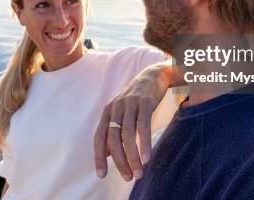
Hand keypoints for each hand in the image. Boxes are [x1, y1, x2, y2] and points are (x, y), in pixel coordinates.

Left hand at [94, 62, 171, 180]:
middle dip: (119, 161)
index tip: (102, 175)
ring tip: (139, 172)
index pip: (99, 137)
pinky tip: (146, 157)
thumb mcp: (122, 113)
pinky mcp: (145, 102)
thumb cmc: (138, 99)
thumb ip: (114, 131)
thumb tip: (108, 155)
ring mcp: (130, 104)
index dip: (99, 157)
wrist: (154, 74)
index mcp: (108, 112)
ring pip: (127, 134)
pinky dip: (144, 143)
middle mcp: (116, 108)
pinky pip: (143, 126)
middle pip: (113, 138)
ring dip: (132, 157)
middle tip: (128, 177)